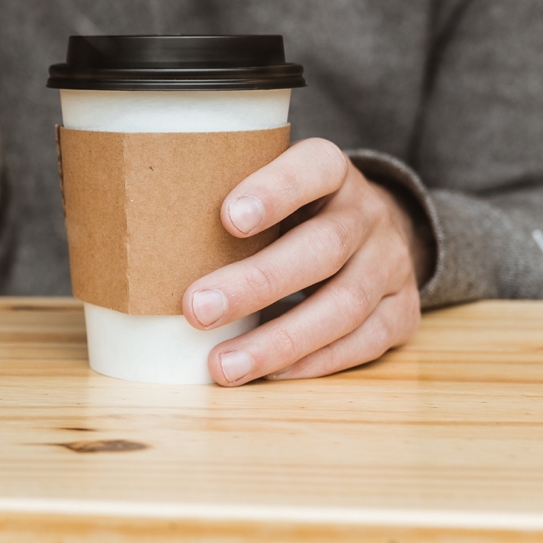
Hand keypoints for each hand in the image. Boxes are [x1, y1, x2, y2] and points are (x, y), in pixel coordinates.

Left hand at [185, 139, 428, 384]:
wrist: (368, 233)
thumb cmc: (291, 212)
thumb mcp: (267, 189)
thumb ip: (223, 199)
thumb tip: (140, 239)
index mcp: (331, 171)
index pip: (313, 168)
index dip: (275, 191)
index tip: (228, 218)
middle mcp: (368, 214)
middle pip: (322, 248)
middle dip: (257, 284)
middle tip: (197, 310)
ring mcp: (391, 264)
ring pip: (343, 305)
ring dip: (279, 340)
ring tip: (223, 365)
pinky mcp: (402, 311)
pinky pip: (363, 343)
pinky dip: (313, 362)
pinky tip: (268, 374)